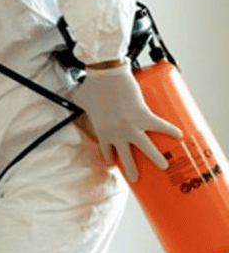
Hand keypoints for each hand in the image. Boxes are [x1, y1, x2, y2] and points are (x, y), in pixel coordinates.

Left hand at [73, 61, 181, 181]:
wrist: (106, 74)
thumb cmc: (91, 86)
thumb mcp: (80, 100)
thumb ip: (78, 104)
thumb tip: (73, 98)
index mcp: (102, 132)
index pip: (107, 152)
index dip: (111, 159)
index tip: (115, 164)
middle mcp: (117, 134)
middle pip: (126, 157)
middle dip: (132, 170)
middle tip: (135, 179)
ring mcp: (131, 127)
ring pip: (146, 148)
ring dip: (156, 158)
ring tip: (163, 166)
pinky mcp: (144, 115)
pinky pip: (160, 126)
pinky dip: (170, 130)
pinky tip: (179, 136)